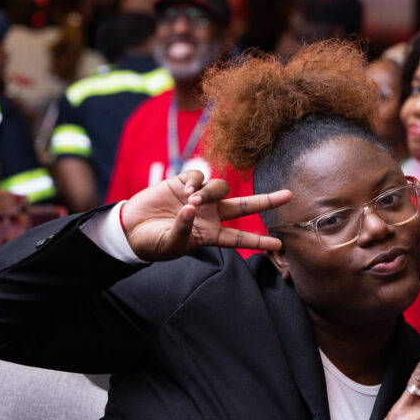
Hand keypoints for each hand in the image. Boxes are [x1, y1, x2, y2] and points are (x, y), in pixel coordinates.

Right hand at [120, 170, 291, 261]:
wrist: (130, 230)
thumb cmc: (153, 243)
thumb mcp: (171, 244)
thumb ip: (183, 229)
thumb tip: (192, 209)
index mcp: (211, 234)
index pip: (240, 238)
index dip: (259, 241)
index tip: (279, 243)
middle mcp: (211, 215)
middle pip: (245, 206)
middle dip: (266, 200)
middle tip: (288, 195)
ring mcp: (199, 198)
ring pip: (220, 187)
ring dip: (210, 192)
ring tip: (191, 201)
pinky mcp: (183, 183)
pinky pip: (198, 176)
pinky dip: (195, 182)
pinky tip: (184, 192)